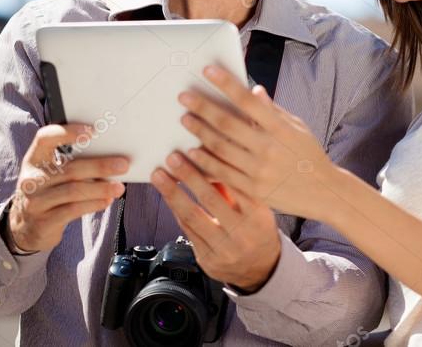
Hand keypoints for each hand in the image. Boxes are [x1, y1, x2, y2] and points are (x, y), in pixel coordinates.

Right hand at [8, 122, 128, 252]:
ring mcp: (35, 201)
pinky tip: (107, 201)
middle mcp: (31, 179)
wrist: (26, 229)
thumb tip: (109, 156)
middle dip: (100, 165)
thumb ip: (71, 164)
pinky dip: (93, 204)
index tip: (92, 130)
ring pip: (74, 190)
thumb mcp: (51, 175)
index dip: (67, 132)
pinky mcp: (44, 221)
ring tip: (119, 187)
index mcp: (33, 160)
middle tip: (123, 164)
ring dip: (101, 188)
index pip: (45, 138)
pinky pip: (73, 210)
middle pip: (70, 168)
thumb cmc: (48, 194)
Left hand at [151, 152, 279, 291]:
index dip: (213, 167)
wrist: (261, 269)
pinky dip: (175, 211)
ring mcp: (223, 249)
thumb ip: (236, 187)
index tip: (196, 151)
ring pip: (192, 216)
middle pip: (210, 199)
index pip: (233, 186)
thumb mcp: (257, 207)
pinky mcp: (208, 259)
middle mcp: (241, 233)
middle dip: (188, 176)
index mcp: (257, 216)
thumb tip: (212, 160)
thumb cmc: (258, 229)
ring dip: (172, 193)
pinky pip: (187, 231)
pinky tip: (167, 196)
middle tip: (173, 159)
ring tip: (159, 176)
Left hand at [177, 65, 337, 220]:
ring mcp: (260, 170)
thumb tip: (254, 90)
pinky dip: (205, 160)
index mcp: (281, 128)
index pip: (247, 100)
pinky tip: (192, 151)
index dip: (226, 84)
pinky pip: (222, 172)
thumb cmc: (309, 155)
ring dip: (199, 131)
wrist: (324, 192)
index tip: (208, 71)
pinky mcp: (253, 189)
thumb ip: (273, 110)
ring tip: (185, 119)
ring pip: (220, 147)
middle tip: (184, 97)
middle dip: (202, 107)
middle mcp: (269, 148)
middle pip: (227, 123)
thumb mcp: (297, 128)